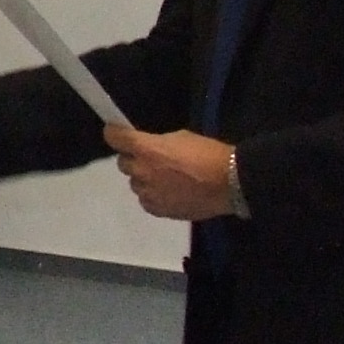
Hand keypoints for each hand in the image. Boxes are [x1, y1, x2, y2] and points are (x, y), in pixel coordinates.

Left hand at [108, 123, 234, 222]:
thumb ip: (158, 143)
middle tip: (151, 158)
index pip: (116, 139)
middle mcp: (141, 172)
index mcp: (146, 150)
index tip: (116, 132)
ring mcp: (148, 194)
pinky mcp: (158, 210)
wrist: (229, 183)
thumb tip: (150, 147)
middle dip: (134, 158)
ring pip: (135, 184)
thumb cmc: (208, 154)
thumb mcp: (181, 137)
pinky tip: (170, 192)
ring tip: (165, 178)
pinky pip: (146, 200)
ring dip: (144, 178)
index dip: (114, 134)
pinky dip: (153, 195)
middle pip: (123, 163)